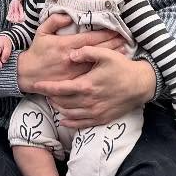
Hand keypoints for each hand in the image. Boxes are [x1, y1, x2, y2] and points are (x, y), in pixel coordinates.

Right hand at [16, 13, 129, 91]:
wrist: (27, 74)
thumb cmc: (36, 52)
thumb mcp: (41, 32)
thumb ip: (54, 21)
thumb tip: (68, 15)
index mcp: (65, 45)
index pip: (89, 38)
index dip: (104, 34)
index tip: (115, 29)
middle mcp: (72, 59)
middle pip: (97, 50)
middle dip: (112, 44)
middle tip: (125, 38)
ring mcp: (74, 72)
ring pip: (97, 63)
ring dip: (110, 56)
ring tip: (124, 50)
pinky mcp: (74, 82)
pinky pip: (91, 74)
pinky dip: (102, 68)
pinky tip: (112, 65)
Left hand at [36, 47, 154, 128]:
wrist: (140, 85)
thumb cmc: (122, 67)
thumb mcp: (106, 54)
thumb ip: (86, 51)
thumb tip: (70, 54)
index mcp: (87, 85)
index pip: (60, 88)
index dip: (46, 87)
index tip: (36, 85)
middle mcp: (88, 101)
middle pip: (62, 102)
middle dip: (50, 97)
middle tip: (43, 91)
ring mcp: (95, 112)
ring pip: (69, 114)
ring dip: (58, 109)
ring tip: (52, 101)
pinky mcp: (101, 118)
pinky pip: (81, 124)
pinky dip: (70, 122)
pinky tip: (64, 119)